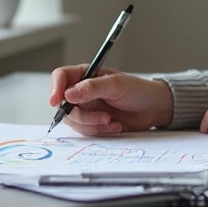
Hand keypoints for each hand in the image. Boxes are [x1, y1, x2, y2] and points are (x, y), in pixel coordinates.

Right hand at [49, 65, 173, 135]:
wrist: (152, 108)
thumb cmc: (137, 90)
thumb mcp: (116, 84)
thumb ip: (92, 88)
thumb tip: (68, 94)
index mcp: (85, 75)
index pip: (61, 77)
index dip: (55, 88)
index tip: (56, 101)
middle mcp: (81, 92)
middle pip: (64, 105)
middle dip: (82, 115)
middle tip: (103, 116)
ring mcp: (86, 108)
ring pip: (74, 121)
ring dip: (92, 125)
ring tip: (112, 120)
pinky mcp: (92, 123)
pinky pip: (85, 131)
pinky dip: (99, 131)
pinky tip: (114, 126)